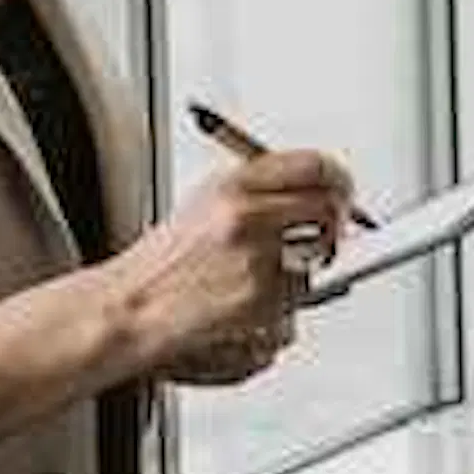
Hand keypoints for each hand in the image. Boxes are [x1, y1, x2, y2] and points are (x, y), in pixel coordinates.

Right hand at [109, 147, 352, 382]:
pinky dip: (284, 307)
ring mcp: (255, 257)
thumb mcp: (206, 205)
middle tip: (331, 238)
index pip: (314, 165)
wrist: (131, 307)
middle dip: (337, 226)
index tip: (342, 193)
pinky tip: (249, 305)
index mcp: (233, 184)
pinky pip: (300, 298)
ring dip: (306, 271)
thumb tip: (319, 192)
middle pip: (329, 208)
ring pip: (318, 258)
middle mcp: (245, 214)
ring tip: (267, 279)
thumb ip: (261, 193)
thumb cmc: (166, 264)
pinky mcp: (261, 299)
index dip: (338, 180)